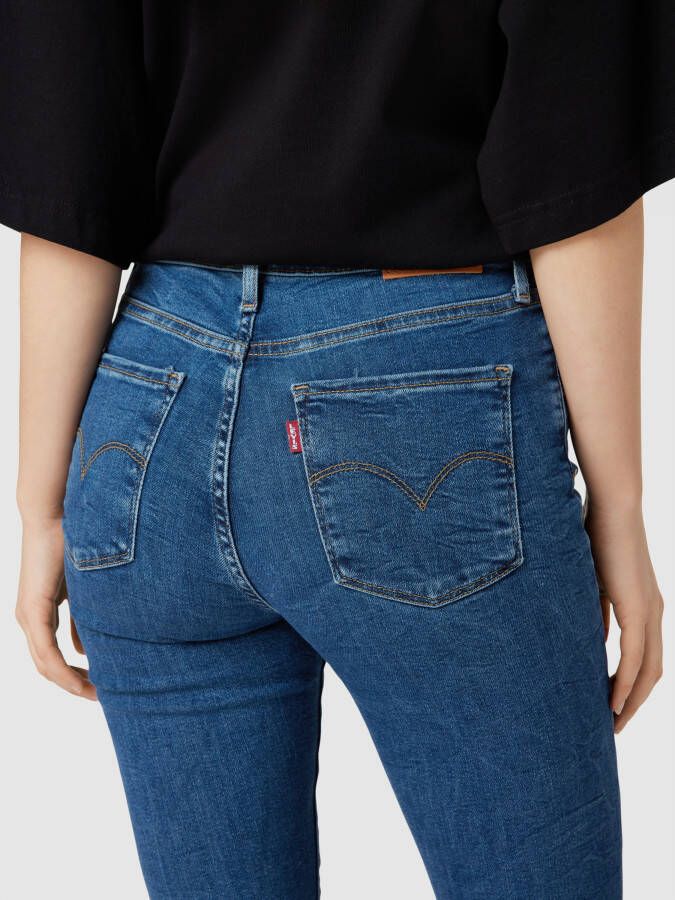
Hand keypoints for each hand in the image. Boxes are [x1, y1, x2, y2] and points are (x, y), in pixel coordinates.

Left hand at [15, 516, 95, 699]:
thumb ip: (83, 618)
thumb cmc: (72, 543)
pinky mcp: (32, 610)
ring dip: (69, 682)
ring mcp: (28, 616)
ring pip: (44, 663)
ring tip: (94, 693)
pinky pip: (45, 651)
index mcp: (39, 612)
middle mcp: (28, 619)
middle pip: (47, 666)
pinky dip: (62, 669)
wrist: (53, 515)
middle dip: (73, 684)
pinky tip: (81, 680)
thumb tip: (88, 648)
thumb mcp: (83, 589)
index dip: (73, 674)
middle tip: (99, 696)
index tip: (98, 685)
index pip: (52, 655)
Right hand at [585, 499, 662, 732]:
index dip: (631, 684)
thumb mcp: (595, 580)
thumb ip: (598, 609)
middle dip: (634, 702)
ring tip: (613, 723)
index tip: (611, 704)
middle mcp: (654, 612)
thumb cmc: (599, 533)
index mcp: (645, 604)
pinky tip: (613, 702)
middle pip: (652, 672)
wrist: (613, 506)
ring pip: (648, 672)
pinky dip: (625, 684)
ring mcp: (649, 611)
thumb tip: (595, 635)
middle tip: (613, 725)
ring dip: (631, 701)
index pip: (644, 657)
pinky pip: (634, 658)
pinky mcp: (638, 609)